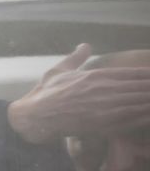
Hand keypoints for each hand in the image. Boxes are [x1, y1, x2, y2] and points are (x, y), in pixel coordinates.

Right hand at [7, 43, 149, 143]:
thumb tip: (84, 45)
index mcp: (97, 75)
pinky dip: (142, 117)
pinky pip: (129, 120)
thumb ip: (75, 58)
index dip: (148, 76)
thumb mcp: (58, 70)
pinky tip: (149, 117)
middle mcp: (104, 89)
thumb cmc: (43, 94)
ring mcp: (104, 107)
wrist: (32, 116)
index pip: (133, 74)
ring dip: (149, 101)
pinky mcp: (101, 124)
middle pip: (140, 88)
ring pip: (138, 103)